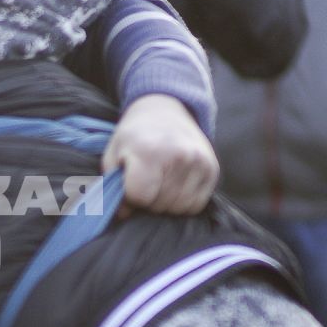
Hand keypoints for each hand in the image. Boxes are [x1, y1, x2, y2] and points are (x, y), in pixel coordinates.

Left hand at [104, 94, 217, 214]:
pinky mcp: (213, 170)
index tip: (129, 183)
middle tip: (146, 180)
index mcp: (151, 150)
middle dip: (148, 200)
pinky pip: (195, 205)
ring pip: (179, 208)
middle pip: (160, 205)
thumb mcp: (113, 154)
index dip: (130, 197)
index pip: (140, 196)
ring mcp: (200, 163)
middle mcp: (180, 156)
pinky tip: (175, 184)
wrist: (165, 112)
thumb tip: (124, 215)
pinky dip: (183, 202)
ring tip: (160, 182)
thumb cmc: (135, 137)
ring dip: (166, 203)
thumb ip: (112, 186)